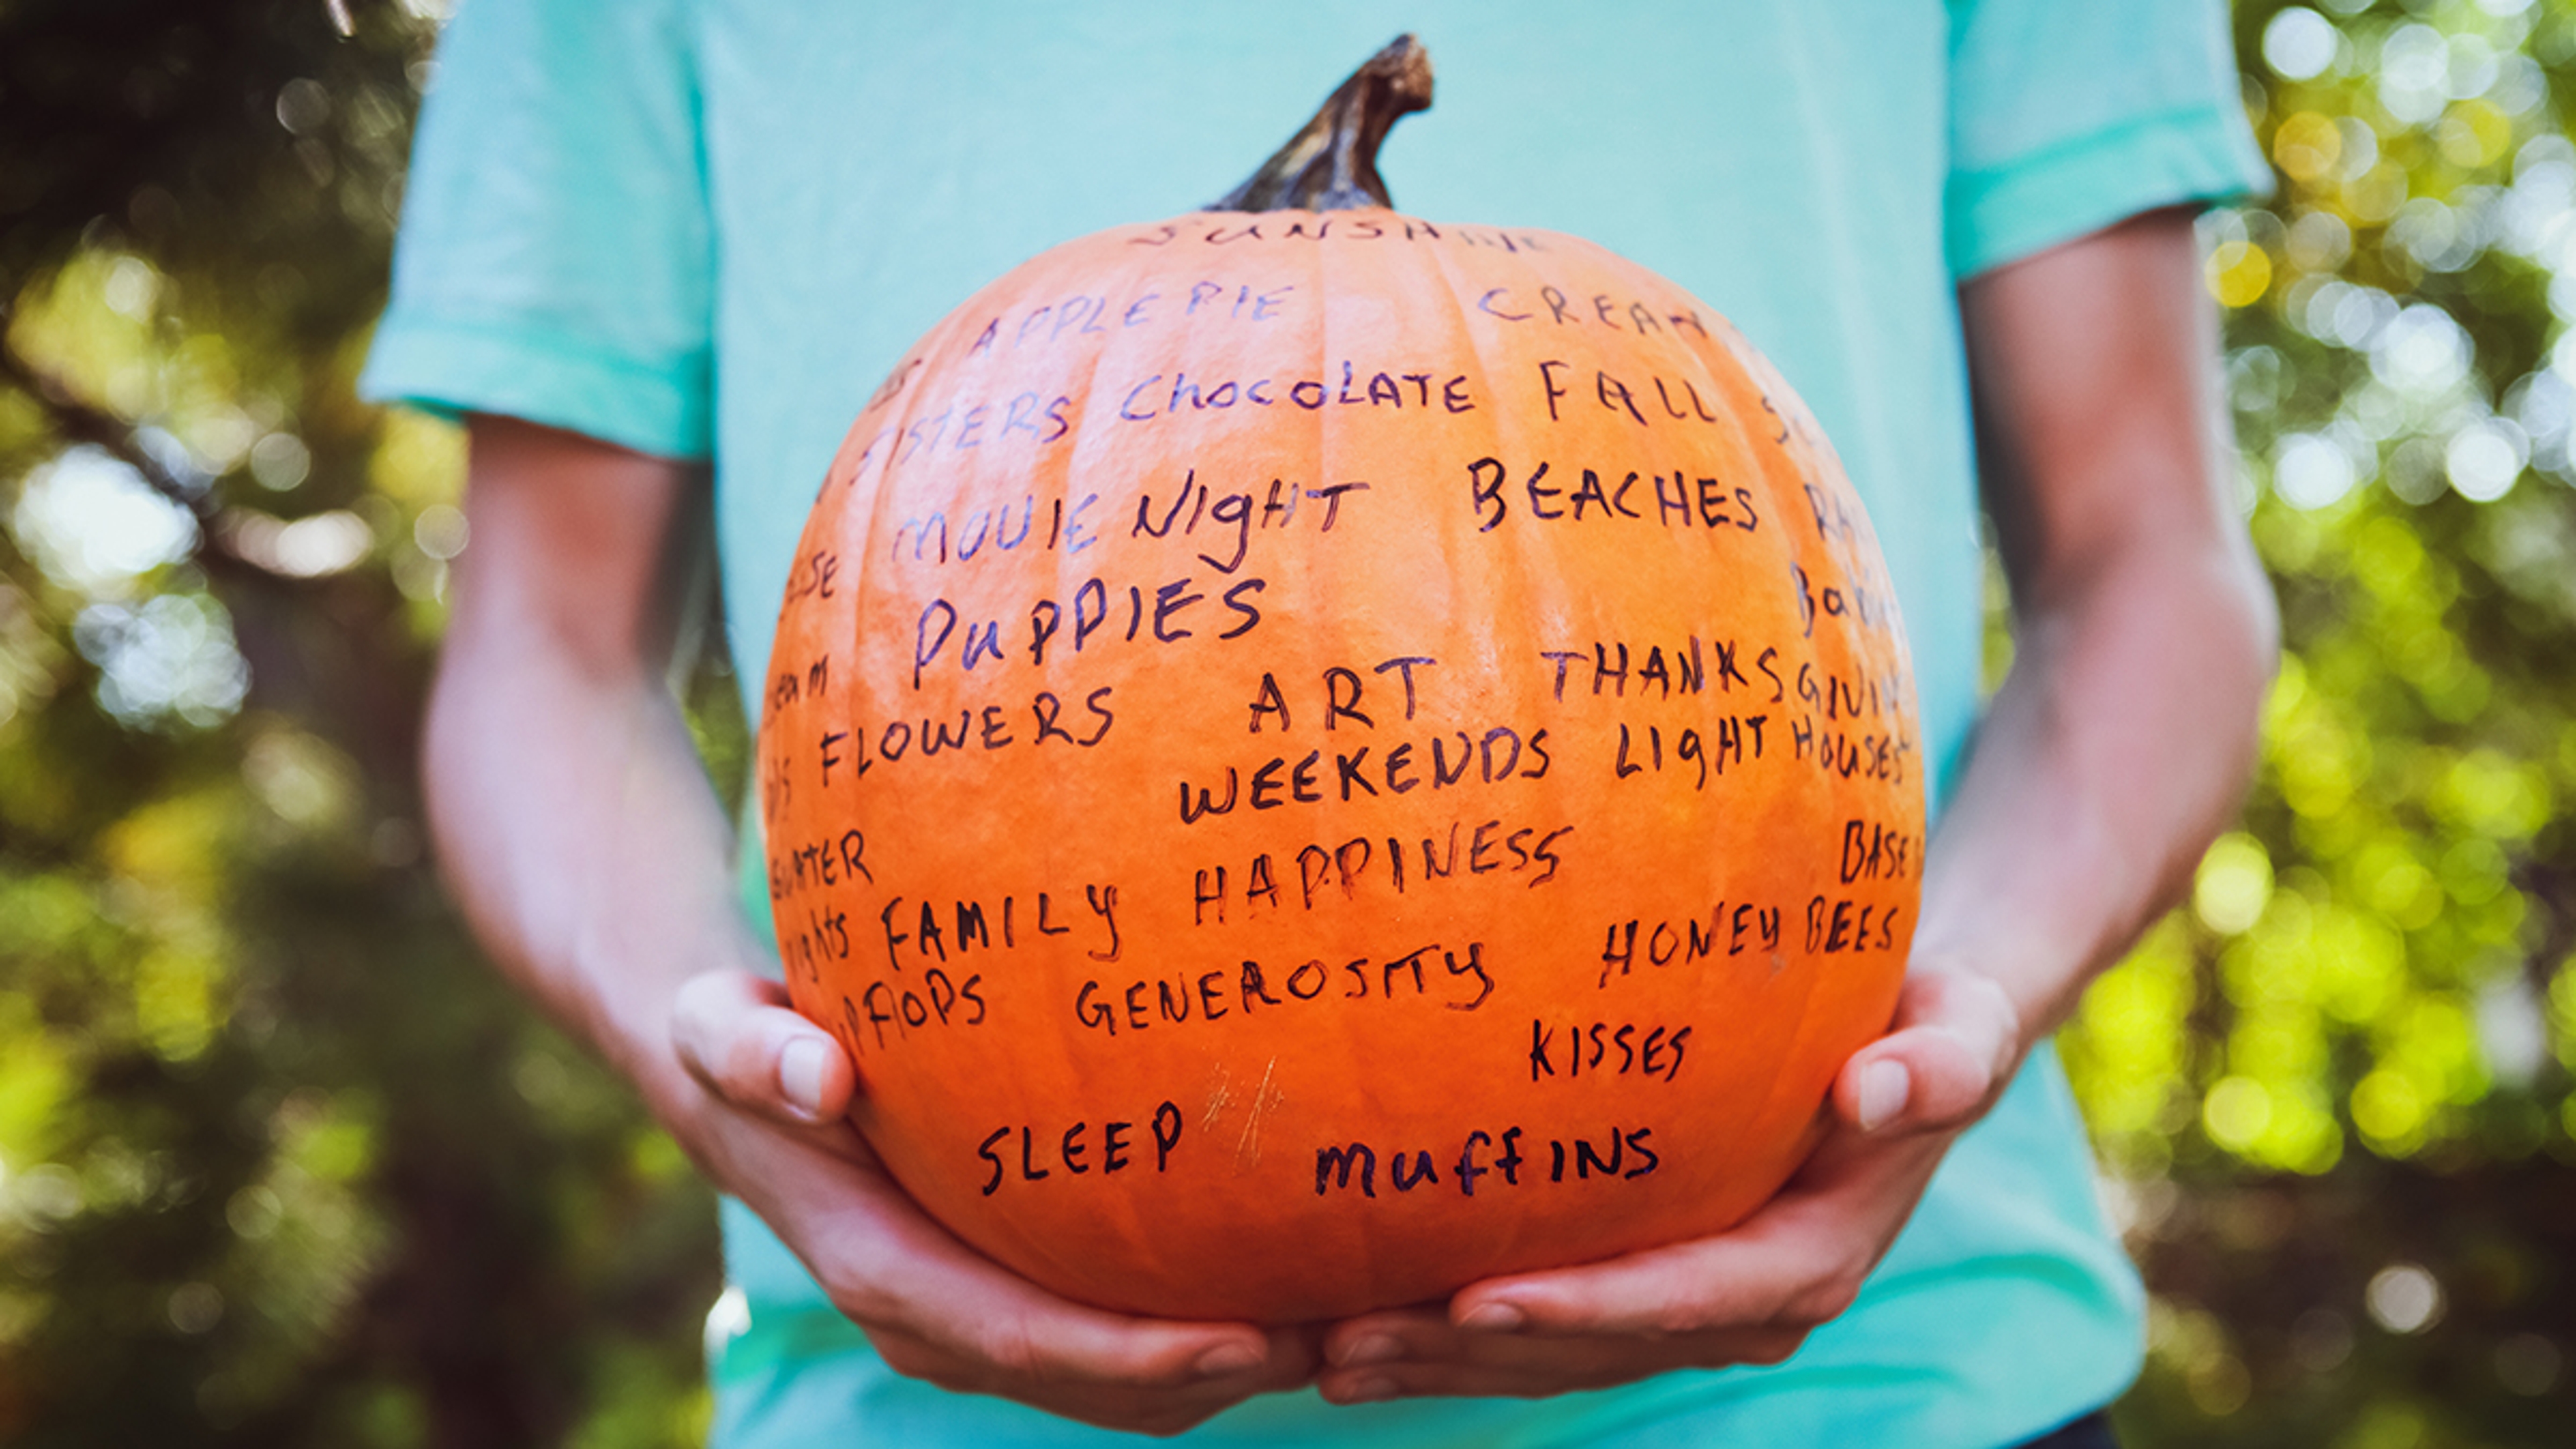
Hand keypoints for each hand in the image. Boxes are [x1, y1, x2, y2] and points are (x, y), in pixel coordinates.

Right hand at [668, 970, 1319, 1433]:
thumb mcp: (723, 1027)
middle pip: (1092, 1387)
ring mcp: (967, 1320)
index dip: (1137, 1355)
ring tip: (1335, 1327)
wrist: (743, 1073)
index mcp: (880, 1269)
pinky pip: (1108, 1348)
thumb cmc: (746, 1040)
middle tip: (1335, 1337)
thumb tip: (818, 1076)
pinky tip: (1274, 1285)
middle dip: (1214, 1378)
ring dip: (1221, 1373)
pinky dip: (1192, 1340)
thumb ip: (755, 1048)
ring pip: (1113, 1388)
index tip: (1247, 1336)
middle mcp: (928, 1319)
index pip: (1025, 1340)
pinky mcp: (1000, 1295)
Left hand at [1312, 969, 2020, 1403]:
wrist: (1917, 1046)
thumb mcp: (1957, 1032)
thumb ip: (1936, 1063)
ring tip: (1321, 1355)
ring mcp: (1692, 1305)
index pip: (1678, 1299)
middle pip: (1590, 1347)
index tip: (1477, 1298)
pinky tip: (1356, 1331)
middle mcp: (1746, 1305)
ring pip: (1552, 1355)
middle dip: (1468, 1351)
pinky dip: (1455, 1334)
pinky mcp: (1651, 1284)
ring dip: (1439, 1362)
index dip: (1578, 1308)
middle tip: (1344, 1342)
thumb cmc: (1928, 1022)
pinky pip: (1546, 1325)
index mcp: (1807, 1261)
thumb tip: (1871, 1093)